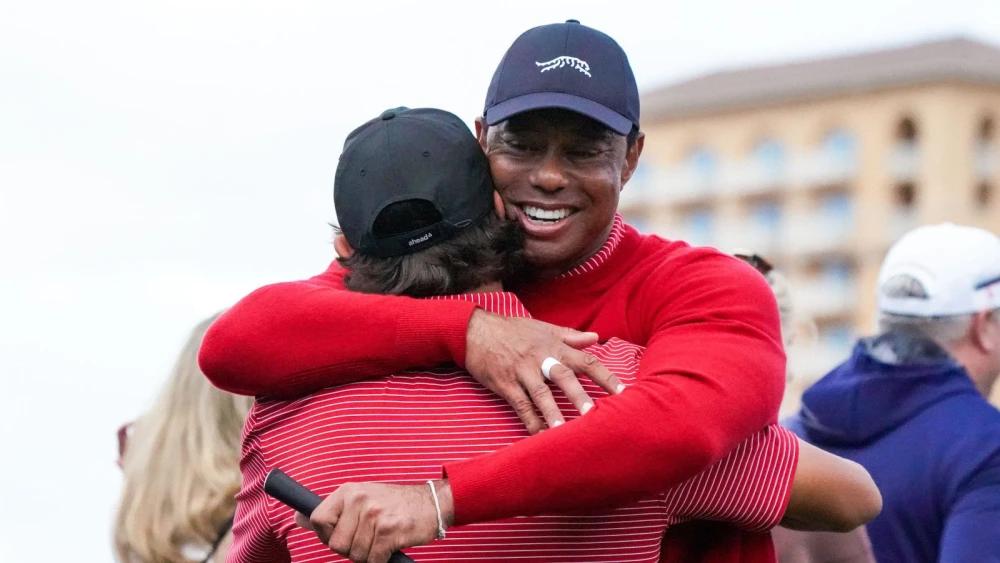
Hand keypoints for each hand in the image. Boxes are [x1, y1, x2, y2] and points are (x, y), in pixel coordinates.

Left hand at [296, 480, 452, 562]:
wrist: (432, 502)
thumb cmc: (394, 504)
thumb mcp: (360, 498)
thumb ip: (332, 510)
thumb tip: (298, 518)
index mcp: (348, 491)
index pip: (318, 519)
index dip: (326, 535)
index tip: (340, 535)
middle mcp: (359, 499)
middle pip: (336, 544)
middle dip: (350, 549)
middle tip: (367, 538)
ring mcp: (374, 514)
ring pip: (355, 555)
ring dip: (368, 555)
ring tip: (380, 541)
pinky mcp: (389, 531)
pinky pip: (372, 560)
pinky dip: (380, 560)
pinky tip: (389, 547)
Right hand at [464, 310, 623, 433]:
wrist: (474, 330)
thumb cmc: (512, 330)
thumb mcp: (542, 328)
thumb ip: (570, 336)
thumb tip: (596, 338)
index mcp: (553, 345)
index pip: (585, 360)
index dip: (605, 375)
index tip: (623, 391)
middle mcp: (540, 358)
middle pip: (564, 376)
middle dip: (579, 395)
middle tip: (594, 414)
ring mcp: (521, 372)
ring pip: (540, 393)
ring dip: (553, 412)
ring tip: (564, 431)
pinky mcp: (505, 384)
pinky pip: (519, 405)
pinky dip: (530, 421)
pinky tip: (539, 435)